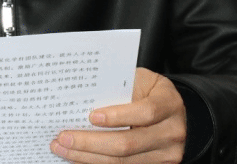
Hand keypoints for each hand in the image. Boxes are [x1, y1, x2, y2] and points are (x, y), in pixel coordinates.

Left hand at [50, 67, 185, 163]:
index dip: (118, 116)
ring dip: (88, 156)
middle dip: (90, 142)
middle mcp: (171, 132)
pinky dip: (96, 162)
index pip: (145, 112)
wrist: (172, 111)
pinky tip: (78, 156)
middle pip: (128, 144)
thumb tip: (83, 101)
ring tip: (63, 148)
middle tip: (64, 136)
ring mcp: (166, 154)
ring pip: (122, 162)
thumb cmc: (150, 91)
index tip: (91, 116)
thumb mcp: (140, 80)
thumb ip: (119, 89)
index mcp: (169, 104)